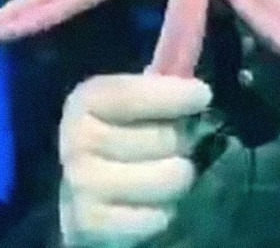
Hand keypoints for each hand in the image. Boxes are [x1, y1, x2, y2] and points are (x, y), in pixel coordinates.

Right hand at [58, 73, 211, 246]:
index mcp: (86, 102)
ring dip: (179, 177)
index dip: (172, 95)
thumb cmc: (122, 135)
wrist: (85, 191)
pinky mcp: (91, 223)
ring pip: (168, 178)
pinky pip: (156, 216)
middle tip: (178, 146)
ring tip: (167, 173)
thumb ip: (160, 81)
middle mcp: (77, 141)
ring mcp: (82, 184)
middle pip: (163, 139)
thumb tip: (188, 56)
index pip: (131, 95)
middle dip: (183, 142)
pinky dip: (164, 211)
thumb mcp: (133, 102)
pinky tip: (152, 202)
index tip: (202, 95)